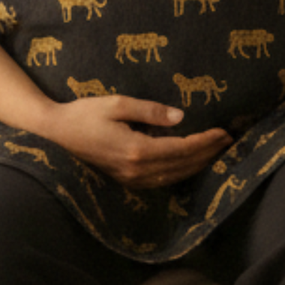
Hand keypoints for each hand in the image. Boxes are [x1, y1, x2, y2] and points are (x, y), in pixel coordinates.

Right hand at [43, 94, 230, 187]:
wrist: (56, 134)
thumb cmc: (84, 113)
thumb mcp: (117, 104)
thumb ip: (149, 111)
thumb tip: (180, 117)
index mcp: (136, 150)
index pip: (181, 149)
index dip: (205, 142)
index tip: (223, 132)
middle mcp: (136, 170)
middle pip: (182, 165)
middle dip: (208, 153)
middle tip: (228, 141)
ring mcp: (131, 179)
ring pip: (174, 176)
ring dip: (197, 164)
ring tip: (216, 151)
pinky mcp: (126, 180)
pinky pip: (162, 180)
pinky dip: (181, 171)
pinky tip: (190, 162)